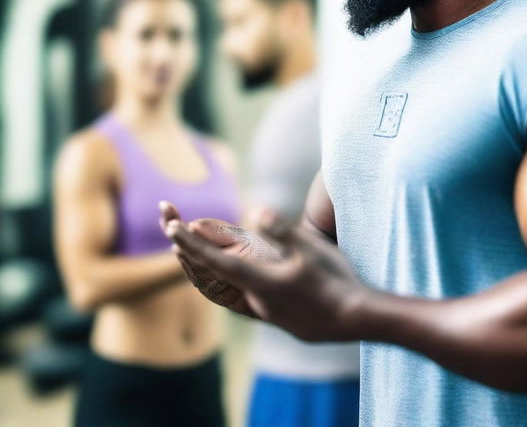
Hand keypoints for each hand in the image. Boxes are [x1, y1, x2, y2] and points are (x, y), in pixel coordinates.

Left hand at [162, 204, 372, 341]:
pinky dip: (217, 281)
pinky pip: (232, 297)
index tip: (170, 226)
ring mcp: (262, 310)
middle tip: (169, 225)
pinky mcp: (272, 315)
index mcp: (259, 282)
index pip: (214, 261)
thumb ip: (282, 231)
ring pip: (217, 289)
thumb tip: (256, 211)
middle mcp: (253, 300)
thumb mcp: (311, 250)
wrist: (353, 320)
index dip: (190, 243)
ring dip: (198, 267)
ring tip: (183, 249)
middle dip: (186, 249)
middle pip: (207, 276)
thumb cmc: (334, 282)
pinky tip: (221, 276)